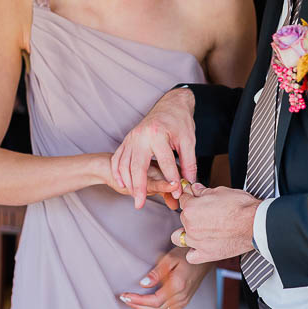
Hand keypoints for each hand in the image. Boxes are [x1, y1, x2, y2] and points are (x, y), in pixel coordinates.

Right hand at [112, 87, 197, 208]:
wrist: (169, 104)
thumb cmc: (179, 121)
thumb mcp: (188, 140)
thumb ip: (189, 162)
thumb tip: (190, 182)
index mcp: (158, 134)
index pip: (165, 162)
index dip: (172, 179)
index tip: (177, 193)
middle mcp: (140, 136)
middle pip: (137, 166)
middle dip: (138, 187)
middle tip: (139, 204)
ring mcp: (131, 138)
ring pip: (124, 164)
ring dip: (127, 182)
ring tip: (134, 197)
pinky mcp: (126, 140)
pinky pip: (118, 158)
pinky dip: (118, 172)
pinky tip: (122, 183)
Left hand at [120, 246, 210, 308]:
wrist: (204, 259)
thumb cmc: (187, 255)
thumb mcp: (170, 258)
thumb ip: (156, 273)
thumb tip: (143, 284)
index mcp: (178, 286)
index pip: (154, 301)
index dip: (138, 301)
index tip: (125, 296)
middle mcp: (181, 297)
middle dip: (138, 306)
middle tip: (124, 299)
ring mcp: (184, 301)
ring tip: (132, 302)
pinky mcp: (184, 302)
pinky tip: (146, 306)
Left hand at [176, 185, 261, 263]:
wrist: (255, 223)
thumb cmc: (242, 206)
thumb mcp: (221, 191)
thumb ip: (204, 191)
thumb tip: (195, 189)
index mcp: (191, 208)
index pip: (183, 200)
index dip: (189, 197)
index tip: (194, 198)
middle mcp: (190, 225)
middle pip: (183, 218)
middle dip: (192, 214)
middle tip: (206, 214)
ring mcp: (196, 241)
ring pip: (179, 238)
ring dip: (186, 233)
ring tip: (199, 230)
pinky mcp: (205, 254)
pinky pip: (190, 256)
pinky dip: (194, 252)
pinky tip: (202, 246)